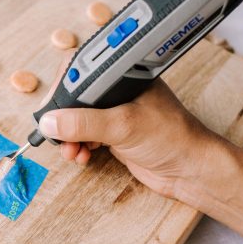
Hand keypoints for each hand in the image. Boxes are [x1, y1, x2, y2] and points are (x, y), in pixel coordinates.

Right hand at [38, 77, 223, 199]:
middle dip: (63, 119)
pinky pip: (87, 137)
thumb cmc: (173, 138)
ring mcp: (117, 113)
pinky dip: (79, 147)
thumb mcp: (123, 126)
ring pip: (79, 120)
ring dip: (69, 137)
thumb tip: (51, 122)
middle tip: (56, 133)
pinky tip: (81, 156)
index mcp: (124, 76)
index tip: (51, 109)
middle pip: (77, 98)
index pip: (82, 72)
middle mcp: (119, 91)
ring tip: (69, 151)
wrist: (191, 170)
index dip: (63, 89)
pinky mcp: (116, 135)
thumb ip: (84, 123)